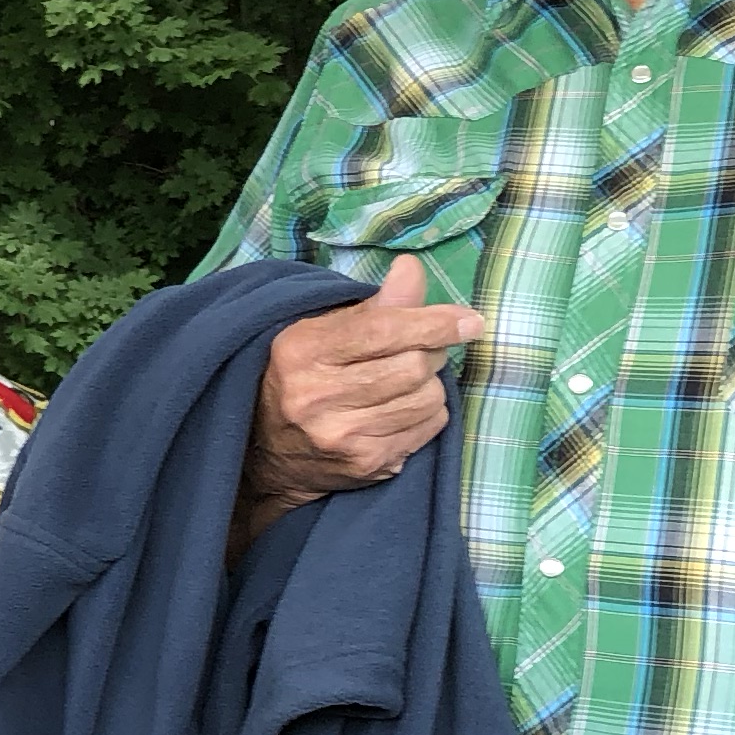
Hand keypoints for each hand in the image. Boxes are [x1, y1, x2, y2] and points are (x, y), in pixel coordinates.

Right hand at [238, 254, 486, 534]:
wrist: (264, 451)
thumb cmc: (299, 376)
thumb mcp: (320, 331)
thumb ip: (372, 305)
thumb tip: (412, 270)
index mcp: (302, 351)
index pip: (383, 330)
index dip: (435, 323)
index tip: (469, 320)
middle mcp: (317, 396)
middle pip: (413, 366)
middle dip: (432, 352)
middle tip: (425, 348)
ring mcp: (342, 437)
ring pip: (427, 399)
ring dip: (430, 384)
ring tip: (408, 380)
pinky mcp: (366, 465)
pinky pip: (428, 429)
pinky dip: (428, 413)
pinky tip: (403, 409)